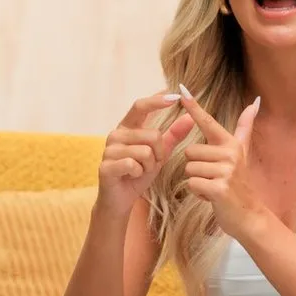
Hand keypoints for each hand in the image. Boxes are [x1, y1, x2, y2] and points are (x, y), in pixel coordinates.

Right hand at [97, 91, 195, 214]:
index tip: (175, 95)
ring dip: (149, 166)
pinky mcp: (105, 166)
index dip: (157, 100)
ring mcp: (108, 149)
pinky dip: (138, 173)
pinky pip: (132, 164)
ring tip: (140, 171)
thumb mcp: (160, 153)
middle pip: (152, 135)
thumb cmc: (139, 173)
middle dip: (160, 153)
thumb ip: (173, 135)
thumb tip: (190, 117)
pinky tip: (131, 176)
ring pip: (145, 152)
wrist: (121, 199)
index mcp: (128, 127)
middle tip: (151, 164)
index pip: (141, 106)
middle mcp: (116, 134)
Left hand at [178, 85, 265, 240]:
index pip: (208, 121)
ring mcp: (226, 171)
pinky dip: (198, 193)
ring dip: (197, 182)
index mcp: (230, 143)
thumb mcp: (242, 153)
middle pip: (190, 152)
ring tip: (213, 187)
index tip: (181, 89)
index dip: (194, 106)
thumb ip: (245, 127)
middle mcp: (230, 153)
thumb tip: (254, 102)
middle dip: (196, 168)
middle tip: (213, 178)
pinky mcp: (220, 188)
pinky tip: (212, 197)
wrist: (249, 215)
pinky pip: (192, 184)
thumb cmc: (239, 184)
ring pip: (189, 169)